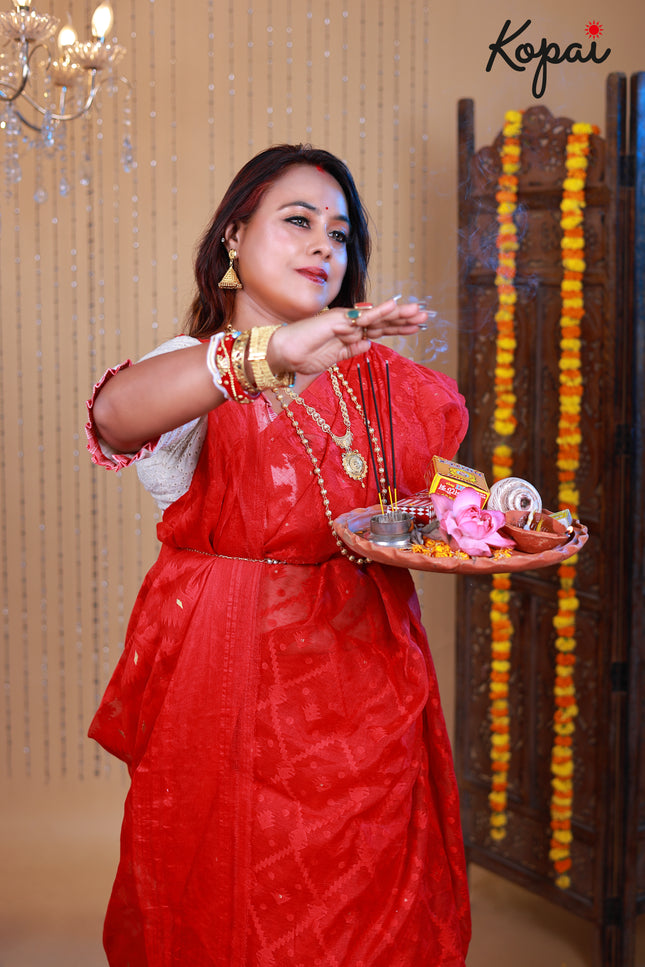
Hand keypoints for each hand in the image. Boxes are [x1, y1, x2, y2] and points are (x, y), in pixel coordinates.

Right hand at [267, 298, 426, 375]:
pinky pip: (362, 316)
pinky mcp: (337, 320)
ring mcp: (345, 320)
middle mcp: (350, 324)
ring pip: (377, 317)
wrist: (283, 355)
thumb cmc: (304, 357)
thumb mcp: (335, 358)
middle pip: (383, 321)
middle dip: (404, 319)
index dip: (398, 328)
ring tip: (418, 311)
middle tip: (426, 316)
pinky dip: (378, 311)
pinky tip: (393, 306)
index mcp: (351, 334)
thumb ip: (352, 350)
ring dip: (398, 314)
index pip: (379, 330)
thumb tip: (369, 344)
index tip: (417, 328)